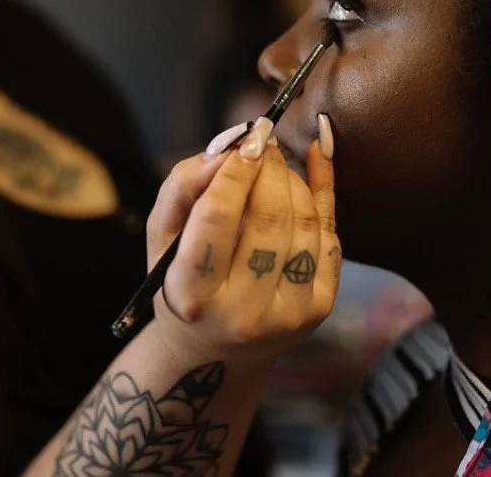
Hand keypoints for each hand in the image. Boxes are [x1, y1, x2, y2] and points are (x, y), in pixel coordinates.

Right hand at [145, 121, 339, 367]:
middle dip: (269, 167)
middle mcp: (242, 312)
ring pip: (303, 225)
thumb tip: (228, 147)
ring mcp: (287, 315)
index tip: (246, 136)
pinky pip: (329, 237)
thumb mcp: (161, 237)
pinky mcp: (319, 309)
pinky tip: (317, 161)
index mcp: (192, 295)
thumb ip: (182, 186)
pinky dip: (323, 193)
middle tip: (263, 140)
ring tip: (275, 163)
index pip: (217, 217)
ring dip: (292, 180)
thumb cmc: (180, 281)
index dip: (235, 169)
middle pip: (268, 217)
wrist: (216, 352)